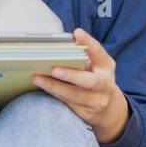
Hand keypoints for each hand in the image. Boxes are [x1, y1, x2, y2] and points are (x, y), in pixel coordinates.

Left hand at [32, 27, 129, 144]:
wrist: (108, 108)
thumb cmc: (96, 79)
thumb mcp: (96, 65)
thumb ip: (84, 55)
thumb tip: (64, 42)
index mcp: (107, 68)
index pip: (100, 53)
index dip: (89, 43)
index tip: (77, 33)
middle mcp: (105, 85)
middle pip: (90, 81)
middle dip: (71, 75)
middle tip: (54, 69)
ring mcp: (96, 102)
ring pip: (75, 95)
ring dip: (55, 87)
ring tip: (38, 78)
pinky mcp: (85, 113)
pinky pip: (67, 103)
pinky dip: (54, 95)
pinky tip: (42, 88)